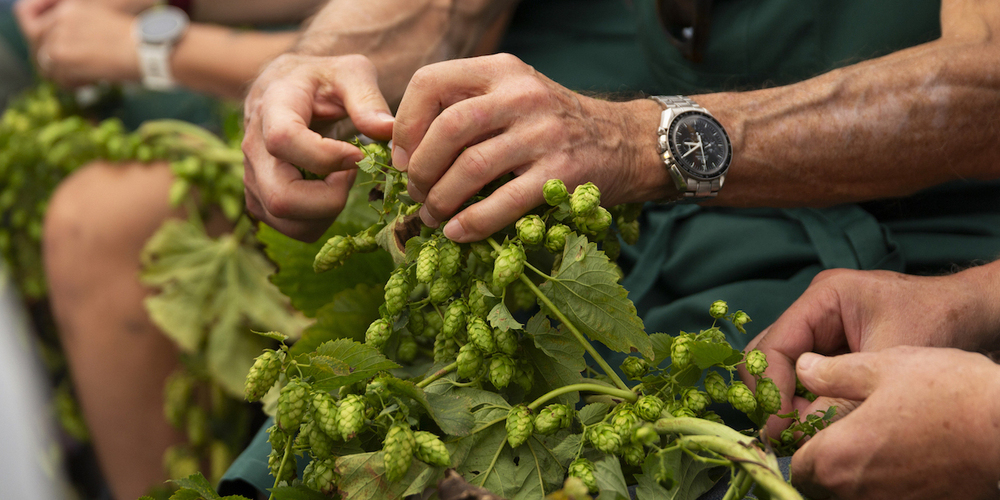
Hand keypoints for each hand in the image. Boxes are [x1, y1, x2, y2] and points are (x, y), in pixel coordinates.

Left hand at [16, 0, 138, 86]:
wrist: (147, 48)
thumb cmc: (138, 41)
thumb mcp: (106, 25)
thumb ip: (82, 32)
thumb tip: (72, 53)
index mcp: (71, 8)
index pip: (43, 28)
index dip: (50, 46)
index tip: (60, 59)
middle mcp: (61, 18)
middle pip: (40, 46)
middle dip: (55, 64)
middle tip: (73, 75)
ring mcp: (58, 36)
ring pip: (47, 64)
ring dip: (66, 76)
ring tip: (87, 81)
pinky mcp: (61, 55)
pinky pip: (59, 77)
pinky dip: (76, 85)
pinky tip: (94, 84)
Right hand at [242, 54, 393, 241]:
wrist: (286, 88)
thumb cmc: (322, 81)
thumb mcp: (349, 73)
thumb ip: (368, 98)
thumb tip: (388, 131)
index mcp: (273, 107)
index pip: (284, 140)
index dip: (326, 156)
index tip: (356, 154)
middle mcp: (253, 146)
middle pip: (281, 197)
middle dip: (330, 198)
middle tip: (351, 173)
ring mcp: (252, 177)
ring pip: (287, 221)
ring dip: (327, 212)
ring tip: (341, 180)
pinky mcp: (259, 200)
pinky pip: (291, 229)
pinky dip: (320, 220)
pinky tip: (329, 191)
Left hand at [391, 53, 666, 241]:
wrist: (626, 141)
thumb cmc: (552, 125)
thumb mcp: (513, 95)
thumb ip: (465, 108)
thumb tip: (400, 148)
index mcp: (500, 70)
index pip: (430, 83)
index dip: (405, 123)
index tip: (401, 156)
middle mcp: (521, 94)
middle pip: (447, 128)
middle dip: (420, 168)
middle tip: (415, 192)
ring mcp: (543, 133)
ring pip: (470, 167)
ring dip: (441, 200)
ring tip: (432, 217)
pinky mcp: (561, 174)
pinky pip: (504, 203)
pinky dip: (473, 223)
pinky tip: (459, 233)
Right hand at [738, 266, 999, 436]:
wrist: (973, 315)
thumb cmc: (937, 323)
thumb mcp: (886, 363)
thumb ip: (840, 397)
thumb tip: (799, 435)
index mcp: (824, 298)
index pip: (774, 344)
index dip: (769, 388)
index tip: (775, 427)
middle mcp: (815, 309)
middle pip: (767, 352)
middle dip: (771, 393)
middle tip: (782, 430)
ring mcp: (822, 325)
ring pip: (781, 364)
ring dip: (785, 397)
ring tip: (797, 429)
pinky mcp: (832, 344)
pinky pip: (803, 372)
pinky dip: (802, 397)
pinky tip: (812, 419)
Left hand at [790, 347, 999, 499]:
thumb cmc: (950, 395)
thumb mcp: (884, 368)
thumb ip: (834, 374)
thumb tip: (804, 368)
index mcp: (837, 459)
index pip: (799, 469)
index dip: (809, 449)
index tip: (824, 433)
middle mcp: (857, 495)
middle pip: (823, 490)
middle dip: (831, 468)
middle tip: (854, 439)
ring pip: (855, 498)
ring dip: (861, 480)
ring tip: (884, 448)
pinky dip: (889, 489)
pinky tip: (910, 463)